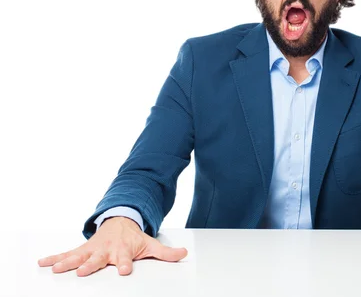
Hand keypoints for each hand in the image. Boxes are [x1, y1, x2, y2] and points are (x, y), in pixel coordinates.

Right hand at [37, 216, 187, 276]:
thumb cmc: (133, 238)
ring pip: (79, 257)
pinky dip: (54, 258)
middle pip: (98, 260)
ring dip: (67, 263)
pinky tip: (42, 263)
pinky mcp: (82, 250)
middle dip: (91, 265)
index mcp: (123, 250)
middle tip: (83, 272)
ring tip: (57, 270)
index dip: (125, 265)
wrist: (120, 221)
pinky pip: (66, 254)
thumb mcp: (151, 244)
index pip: (125, 259)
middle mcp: (106, 250)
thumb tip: (184, 254)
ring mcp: (92, 250)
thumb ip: (166, 253)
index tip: (124, 270)